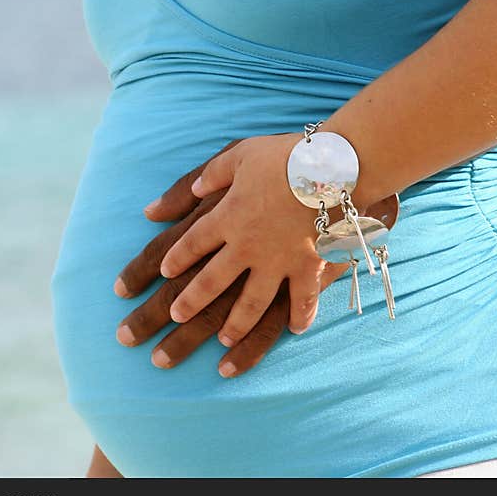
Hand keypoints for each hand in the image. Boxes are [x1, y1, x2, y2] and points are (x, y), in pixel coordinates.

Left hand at [113, 164, 347, 375]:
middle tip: (175, 317)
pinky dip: (300, 316)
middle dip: (190, 302)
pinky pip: (303, 300)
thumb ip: (208, 176)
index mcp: (227, 216)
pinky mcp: (310, 268)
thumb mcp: (238, 155)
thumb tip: (187, 190)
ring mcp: (278, 261)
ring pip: (250, 303)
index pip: (192, 244)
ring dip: (235, 325)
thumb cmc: (284, 156)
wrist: (332, 167)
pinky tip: (294, 330)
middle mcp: (247, 246)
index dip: (176, 259)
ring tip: (222, 340)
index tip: (164, 273)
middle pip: (211, 282)